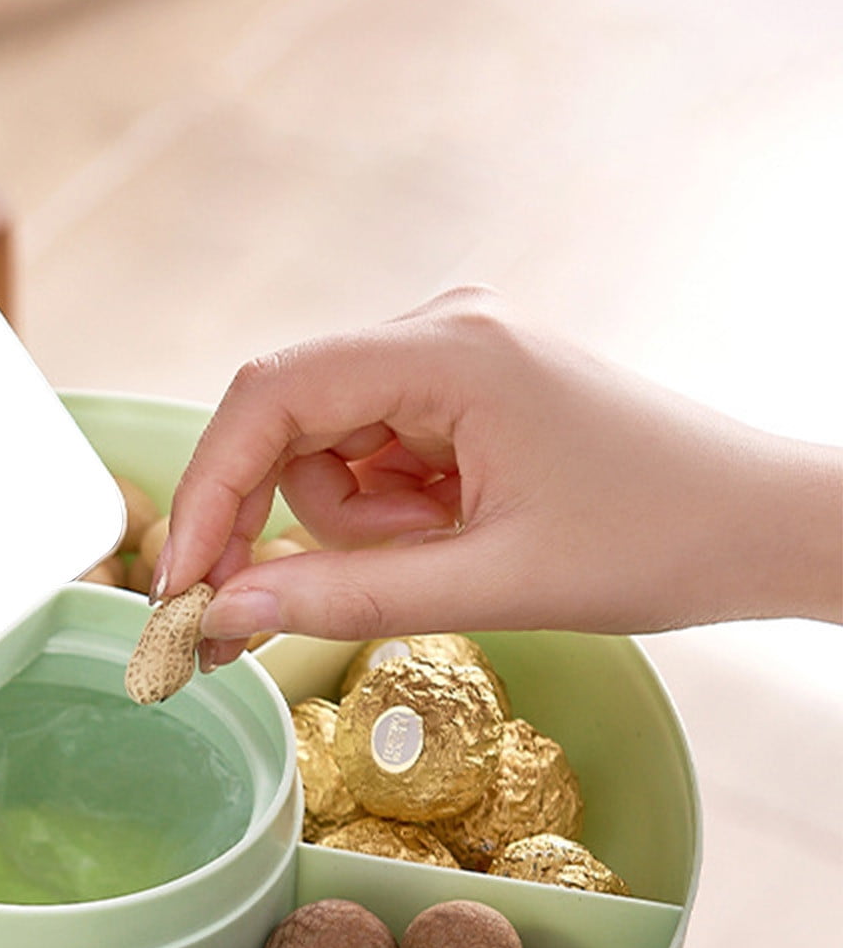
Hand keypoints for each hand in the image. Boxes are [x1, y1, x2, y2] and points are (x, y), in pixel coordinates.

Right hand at [157, 287, 842, 670]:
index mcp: (451, 350)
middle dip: (278, 522)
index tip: (181, 585)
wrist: (766, 525)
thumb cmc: (659, 541)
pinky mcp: (462, 392)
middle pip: (289, 422)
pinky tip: (452, 535)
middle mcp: (441, 328)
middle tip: (255, 619)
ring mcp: (452, 356)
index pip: (271, 396)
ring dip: (354, 525)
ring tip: (443, 557)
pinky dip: (387, 513)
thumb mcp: (489, 584)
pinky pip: (373, 454)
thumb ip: (343, 598)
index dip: (209, 490)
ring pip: (327, 449)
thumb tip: (222, 615)